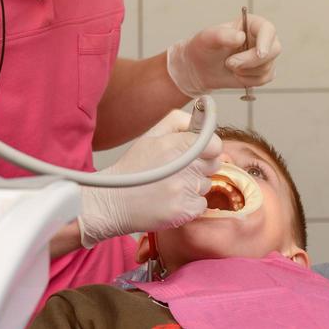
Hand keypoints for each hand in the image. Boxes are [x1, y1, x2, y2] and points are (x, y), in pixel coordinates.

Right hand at [78, 109, 221, 247]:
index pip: (214, 144)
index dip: (210, 147)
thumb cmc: (133, 168)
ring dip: (194, 185)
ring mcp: (184, 190)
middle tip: (180, 168)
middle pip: (213, 164)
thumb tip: (201, 118)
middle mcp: (183, 166)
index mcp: (175, 143)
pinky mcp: (184, 211)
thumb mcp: (150, 136)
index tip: (202, 150)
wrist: (114, 202)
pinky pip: (201, 204)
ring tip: (171, 185)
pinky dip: (190, 204)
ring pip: (205, 184)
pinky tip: (173, 200)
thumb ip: (177, 121)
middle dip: (201, 165)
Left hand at [166, 14, 280, 96]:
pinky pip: (264, 79)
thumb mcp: (207, 38)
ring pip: (268, 66)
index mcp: (250, 24)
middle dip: (252, 61)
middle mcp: (261, 38)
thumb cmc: (204, 48)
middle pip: (274, 49)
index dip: (266, 40)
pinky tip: (237, 74)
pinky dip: (249, 80)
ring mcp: (264, 55)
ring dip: (246, 71)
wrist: (201, 68)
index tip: (259, 53)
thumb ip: (222, 35)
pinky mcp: (263, 71)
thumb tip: (240, 37)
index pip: (268, 29)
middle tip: (230, 64)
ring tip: (229, 66)